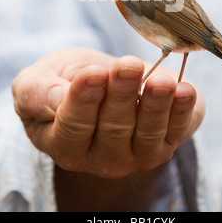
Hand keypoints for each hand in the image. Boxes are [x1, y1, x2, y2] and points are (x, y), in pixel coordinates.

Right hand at [12, 47, 203, 209]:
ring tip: (162, 83)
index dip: (84, 99)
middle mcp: (99, 157)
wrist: (102, 81)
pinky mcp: (163, 143)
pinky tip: (185, 91)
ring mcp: (135, 154)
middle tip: (128, 65)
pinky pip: (175, 130)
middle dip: (121, 94)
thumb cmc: (64, 80)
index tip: (94, 73)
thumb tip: (57, 100)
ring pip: (147, 133)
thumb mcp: (37, 79)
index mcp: (62, 143)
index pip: (73, 125)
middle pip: (113, 128)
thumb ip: (37, 92)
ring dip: (156, 105)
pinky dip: (182, 111)